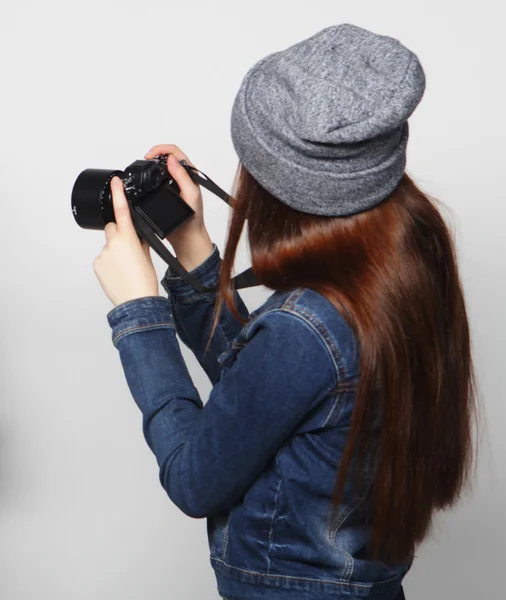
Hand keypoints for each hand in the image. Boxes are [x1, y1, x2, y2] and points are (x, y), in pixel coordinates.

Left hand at [93, 177, 158, 306]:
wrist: (136, 301)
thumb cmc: (144, 281)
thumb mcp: (147, 256)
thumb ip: (140, 240)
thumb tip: (136, 235)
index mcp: (128, 238)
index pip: (122, 210)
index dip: (118, 194)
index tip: (115, 182)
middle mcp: (113, 243)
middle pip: (114, 228)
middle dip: (120, 234)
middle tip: (130, 250)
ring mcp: (103, 254)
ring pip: (109, 245)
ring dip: (116, 252)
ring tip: (126, 267)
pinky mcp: (97, 264)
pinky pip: (104, 258)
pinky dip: (110, 263)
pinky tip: (118, 273)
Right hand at [144, 144, 205, 243]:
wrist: (187, 236)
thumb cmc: (194, 219)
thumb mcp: (190, 195)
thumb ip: (183, 176)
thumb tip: (172, 160)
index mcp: (190, 174)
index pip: (175, 152)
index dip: (161, 150)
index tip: (150, 156)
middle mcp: (182, 176)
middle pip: (166, 156)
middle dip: (154, 154)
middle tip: (145, 160)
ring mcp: (174, 183)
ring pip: (161, 166)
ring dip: (152, 164)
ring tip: (144, 168)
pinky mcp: (167, 191)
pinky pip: (157, 178)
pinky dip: (150, 176)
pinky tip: (146, 180)